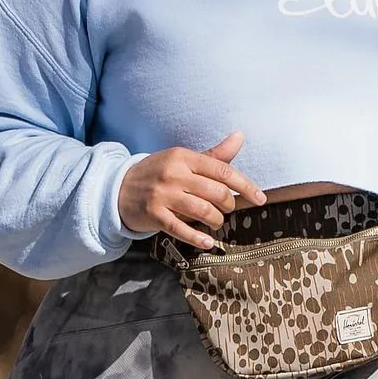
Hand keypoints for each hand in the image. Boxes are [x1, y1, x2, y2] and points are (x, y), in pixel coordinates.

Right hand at [117, 130, 264, 250]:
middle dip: (229, 205)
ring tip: (216, 222)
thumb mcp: (182, 159)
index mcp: (184, 157)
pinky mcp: (154, 215)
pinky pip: (182, 229)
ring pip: (203, 211)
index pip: (223, 170)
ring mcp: (163, 195)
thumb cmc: (158, 173)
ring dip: (216, 221)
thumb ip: (213, 155)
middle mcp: (174, 174)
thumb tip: (240, 137)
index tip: (260, 199)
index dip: (245, 186)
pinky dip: (198, 238)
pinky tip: (208, 242)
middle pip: (216, 193)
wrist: (117, 188)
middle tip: (227, 209)